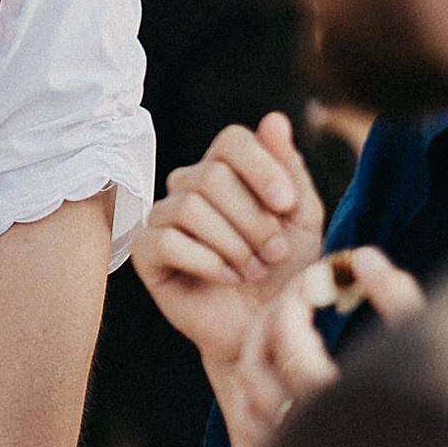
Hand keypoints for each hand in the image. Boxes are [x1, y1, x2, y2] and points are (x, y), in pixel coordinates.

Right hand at [129, 112, 324, 370]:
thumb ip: (288, 170)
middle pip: (210, 176)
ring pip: (188, 207)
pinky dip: (207, 262)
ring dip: (232, 245)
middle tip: (273, 253)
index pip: (231, 140)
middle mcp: (188, 188)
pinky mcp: (146, 253)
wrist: (267, 328)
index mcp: (225, 171)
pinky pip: (167, 241)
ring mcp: (162, 218)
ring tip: (253, 270)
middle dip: (252, 219)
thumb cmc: (286, 273)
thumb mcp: (301, 220)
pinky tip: (228, 278)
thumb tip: (274, 118)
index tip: (286, 206)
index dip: (260, 168)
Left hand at [227, 246, 424, 446]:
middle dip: (271, 327)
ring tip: (290, 332)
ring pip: (248, 400)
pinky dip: (260, 391)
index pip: (290, 350)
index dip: (292, 309)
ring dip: (261, 358)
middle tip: (294, 302)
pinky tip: (287, 371)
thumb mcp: (432, 355)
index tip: (309, 287)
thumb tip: (363, 256)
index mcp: (342, 415)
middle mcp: (309, 446)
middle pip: (257, 372)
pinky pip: (251, 425)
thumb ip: (399, 302)